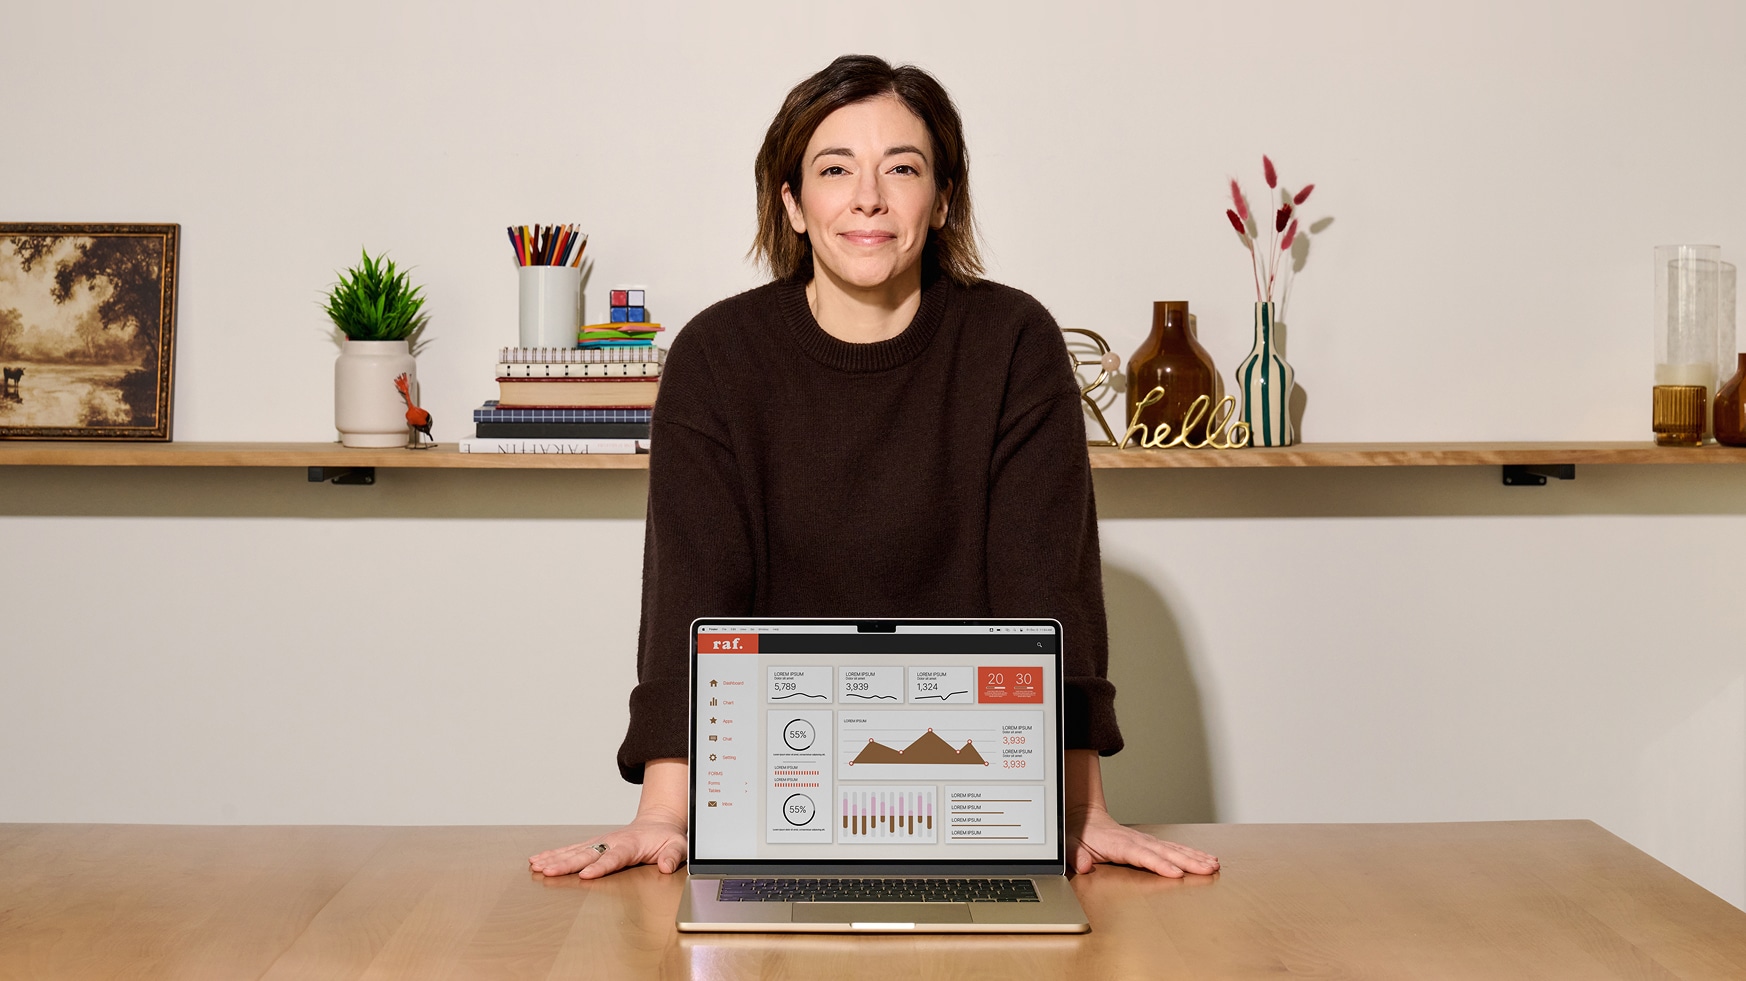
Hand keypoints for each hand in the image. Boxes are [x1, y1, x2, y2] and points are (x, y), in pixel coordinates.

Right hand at [528, 814, 686, 878]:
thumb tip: (666, 866)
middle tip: (548, 871)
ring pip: (574, 851)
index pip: (613, 858)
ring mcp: (600, 842)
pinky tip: (538, 861)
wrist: (658, 822)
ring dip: (555, 859)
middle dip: (567, 864)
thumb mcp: (677, 846)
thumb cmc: (666, 837)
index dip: (600, 866)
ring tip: (536, 866)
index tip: (586, 874)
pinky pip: (571, 850)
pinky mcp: (593, 844)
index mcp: (630, 845)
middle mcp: (611, 842)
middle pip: (586, 854)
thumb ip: (672, 856)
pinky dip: (553, 854)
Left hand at [1067, 805, 1218, 877]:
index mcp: (1119, 845)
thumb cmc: (1080, 834)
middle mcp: (1137, 841)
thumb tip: (1083, 864)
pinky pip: (1173, 848)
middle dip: (1188, 861)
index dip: (1159, 864)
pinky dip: (1190, 853)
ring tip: (1213, 865)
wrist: (1085, 818)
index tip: (1176, 873)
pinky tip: (1205, 858)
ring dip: (1194, 857)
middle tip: (1207, 869)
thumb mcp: (1071, 844)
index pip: (1142, 856)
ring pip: (1173, 849)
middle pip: (1165, 852)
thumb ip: (1076, 854)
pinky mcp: (1150, 843)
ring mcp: (1145, 841)